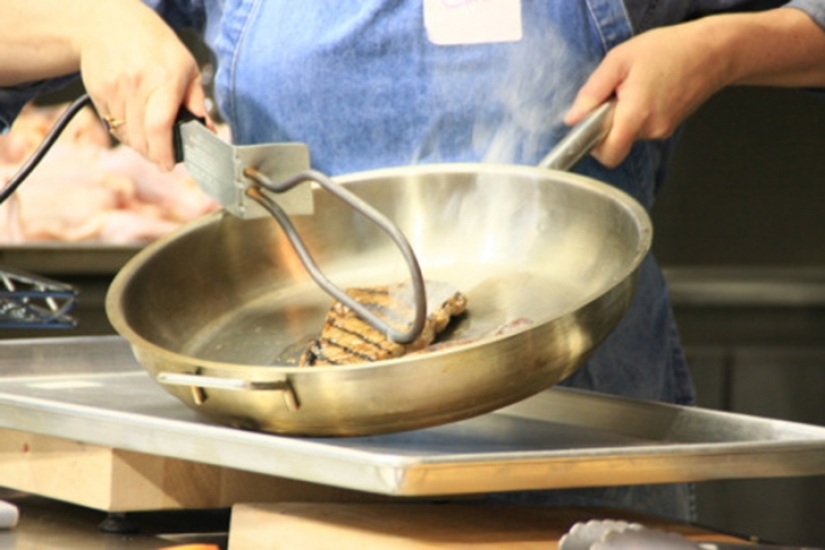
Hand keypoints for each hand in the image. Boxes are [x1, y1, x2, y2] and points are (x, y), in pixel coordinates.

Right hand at [77, 0, 208, 170]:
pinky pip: (112, 125)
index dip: (164, 152)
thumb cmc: (156, 45)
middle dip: (154, 155)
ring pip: (126, 135)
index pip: (160, 126)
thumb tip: (208, 131)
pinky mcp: (98, 91)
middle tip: (163, 158)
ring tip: (151, 140)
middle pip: (142, 138)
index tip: (168, 165)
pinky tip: (135, 125)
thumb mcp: (186, 66)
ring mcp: (113, 88)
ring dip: (140, 145)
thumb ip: (197, 101)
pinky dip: (125, 133)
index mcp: (164, 79)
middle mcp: (136, 84)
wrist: (109, 23)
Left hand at [564, 19, 729, 167]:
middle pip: (615, 142)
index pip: (609, 155)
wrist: (713, 51)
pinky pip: (641, 127)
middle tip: (615, 94)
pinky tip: (647, 90)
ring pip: (628, 133)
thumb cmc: (670, 49)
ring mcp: (662, 131)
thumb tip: (573, 118)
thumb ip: (592, 92)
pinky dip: (637, 113)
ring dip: (623, 115)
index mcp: (636, 115)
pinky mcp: (669, 128)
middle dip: (607, 122)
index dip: (593, 146)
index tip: (589, 125)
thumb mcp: (619, 60)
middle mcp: (651, 130)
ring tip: (635, 86)